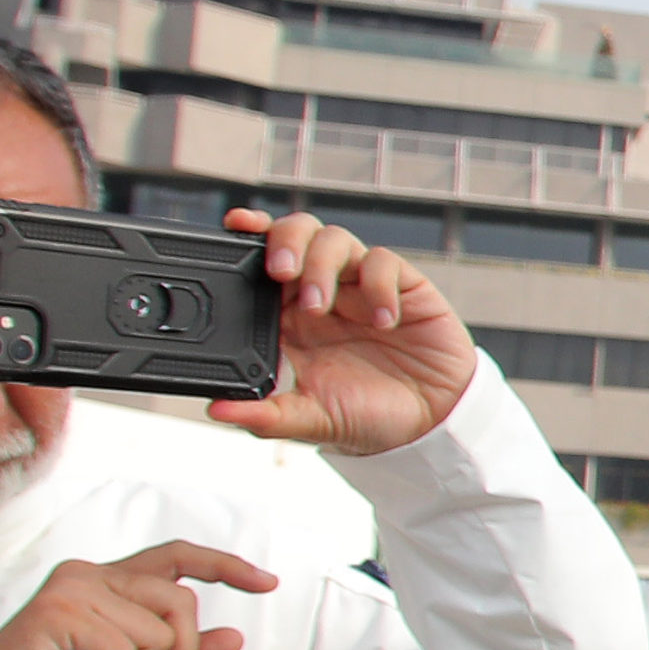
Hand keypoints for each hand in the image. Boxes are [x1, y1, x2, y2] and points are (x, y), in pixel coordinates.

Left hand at [203, 207, 479, 456]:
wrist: (430, 423)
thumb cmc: (367, 415)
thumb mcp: (312, 421)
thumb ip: (266, 417)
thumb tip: (218, 410)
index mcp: (290, 316)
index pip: (262, 260)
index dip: (249, 234)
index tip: (234, 225)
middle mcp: (323, 292)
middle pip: (297, 234)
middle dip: (285, 241)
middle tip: (281, 271)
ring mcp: (360, 286)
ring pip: (334, 239)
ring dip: (322, 265)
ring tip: (321, 305)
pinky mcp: (402, 287)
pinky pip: (384, 262)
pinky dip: (378, 286)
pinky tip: (383, 322)